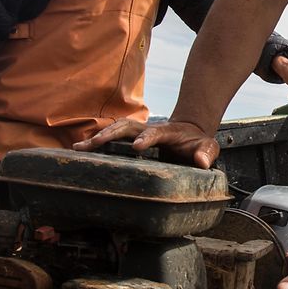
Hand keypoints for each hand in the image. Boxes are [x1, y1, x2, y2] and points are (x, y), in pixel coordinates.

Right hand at [73, 119, 219, 169]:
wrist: (190, 132)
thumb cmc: (198, 143)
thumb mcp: (208, 147)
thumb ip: (207, 153)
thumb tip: (202, 162)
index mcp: (167, 132)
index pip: (155, 132)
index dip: (146, 138)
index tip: (136, 146)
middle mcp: (149, 129)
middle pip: (127, 126)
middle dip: (111, 134)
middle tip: (94, 144)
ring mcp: (139, 133)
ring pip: (116, 130)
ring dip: (98, 137)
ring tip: (78, 148)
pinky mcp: (131, 139)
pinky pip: (112, 138)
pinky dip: (96, 142)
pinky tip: (80, 151)